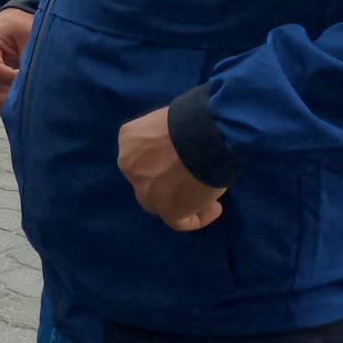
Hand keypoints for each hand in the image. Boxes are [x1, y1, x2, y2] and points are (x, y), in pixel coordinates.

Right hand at [0, 7, 34, 115]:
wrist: (17, 24)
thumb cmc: (22, 26)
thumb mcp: (30, 35)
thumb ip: (31, 58)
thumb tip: (37, 83)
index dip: (14, 80)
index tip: (35, 82)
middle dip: (4, 100)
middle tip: (27, 101)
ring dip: (5, 105)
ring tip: (26, 99)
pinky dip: (6, 106)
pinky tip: (22, 99)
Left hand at [117, 107, 225, 230]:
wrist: (203, 133)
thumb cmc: (193, 120)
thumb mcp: (171, 122)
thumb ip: (169, 140)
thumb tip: (185, 150)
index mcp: (129, 139)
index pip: (143, 157)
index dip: (164, 161)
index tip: (187, 160)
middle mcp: (129, 165)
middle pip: (148, 180)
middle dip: (169, 182)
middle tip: (194, 179)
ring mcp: (145, 189)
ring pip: (160, 202)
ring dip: (183, 201)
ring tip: (208, 195)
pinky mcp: (166, 209)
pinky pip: (180, 222)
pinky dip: (197, 218)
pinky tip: (214, 208)